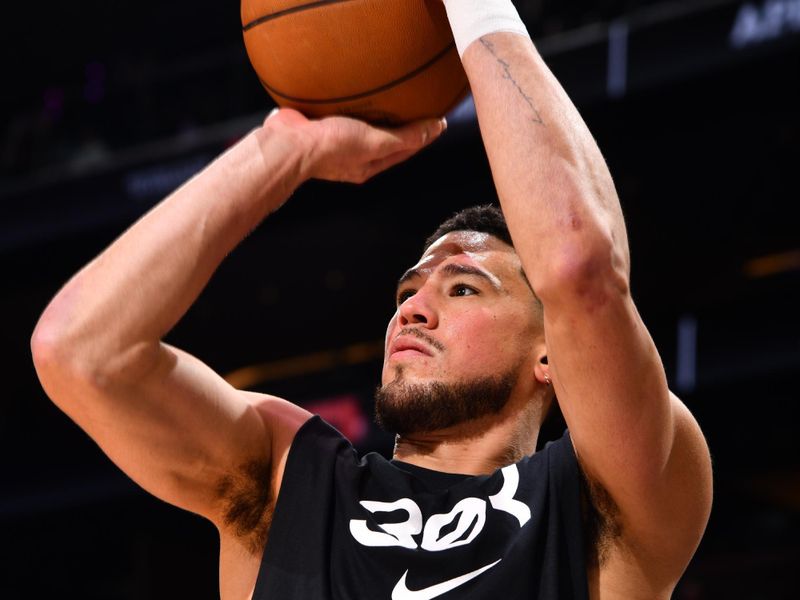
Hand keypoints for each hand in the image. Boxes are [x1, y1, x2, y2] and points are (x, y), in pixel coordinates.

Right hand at [264, 108, 446, 183]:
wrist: (288, 143)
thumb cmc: (331, 147)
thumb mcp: (374, 143)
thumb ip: (404, 138)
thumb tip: (436, 129)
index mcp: (368, 165)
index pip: (403, 150)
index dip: (422, 136)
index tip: (438, 119)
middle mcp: (353, 156)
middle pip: (384, 139)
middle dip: (400, 125)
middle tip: (417, 104)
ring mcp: (334, 141)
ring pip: (361, 125)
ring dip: (374, 112)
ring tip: (387, 93)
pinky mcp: (319, 125)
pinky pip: (340, 112)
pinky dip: (351, 102)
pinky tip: (354, 88)